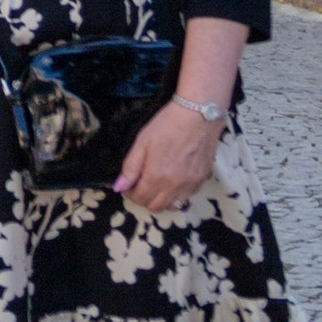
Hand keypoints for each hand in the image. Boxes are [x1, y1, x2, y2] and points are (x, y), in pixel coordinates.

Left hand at [114, 99, 223, 213]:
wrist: (199, 115)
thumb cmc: (167, 124)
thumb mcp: (142, 142)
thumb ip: (130, 167)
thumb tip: (119, 187)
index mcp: (157, 177)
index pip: (140, 198)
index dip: (130, 193)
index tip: (129, 184)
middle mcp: (175, 187)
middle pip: (156, 207)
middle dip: (144, 199)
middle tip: (141, 184)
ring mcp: (190, 185)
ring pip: (173, 206)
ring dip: (162, 199)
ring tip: (158, 184)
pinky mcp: (202, 180)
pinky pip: (187, 197)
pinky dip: (178, 194)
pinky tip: (174, 180)